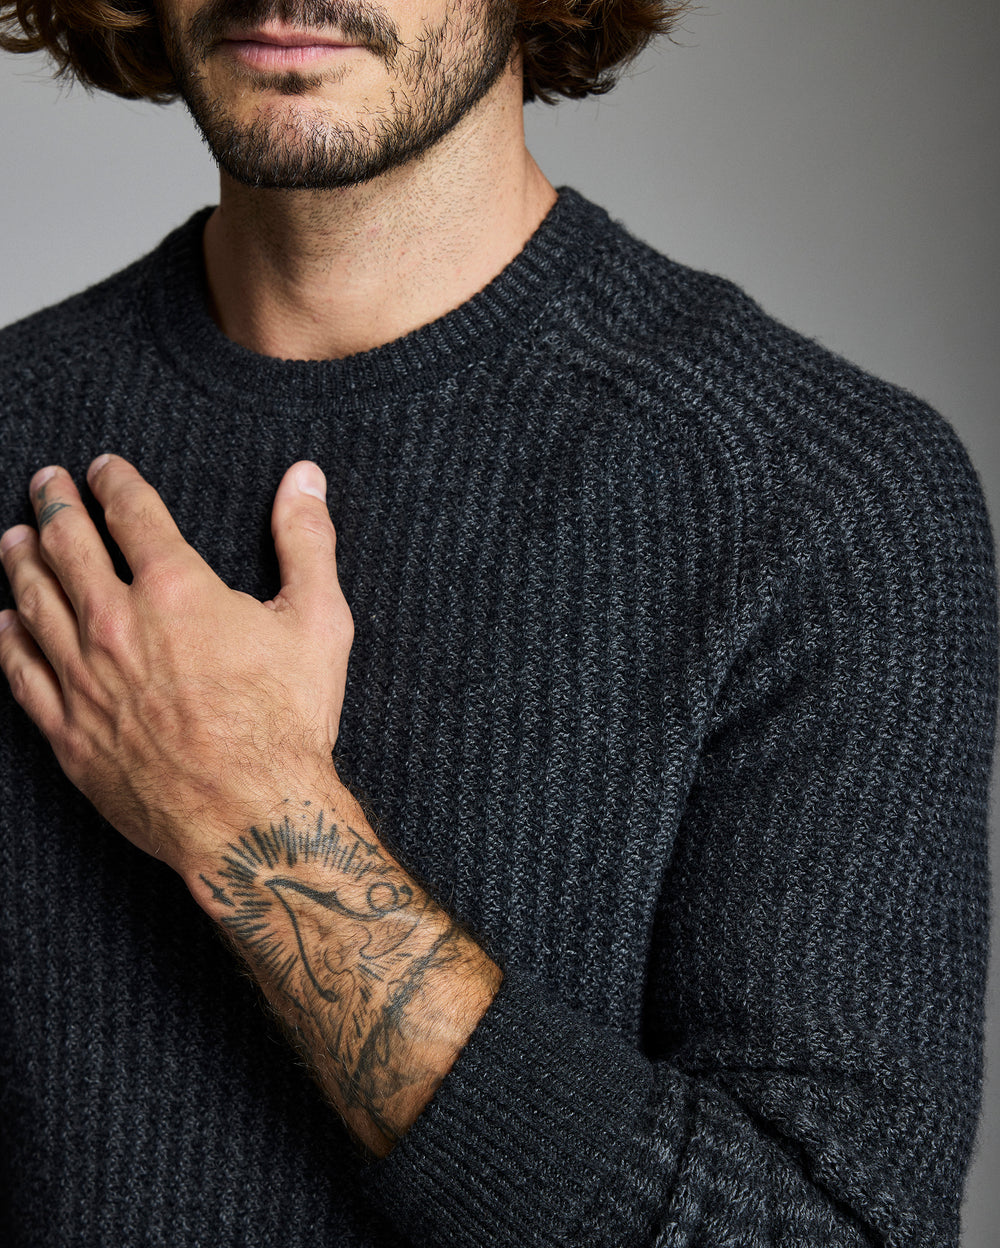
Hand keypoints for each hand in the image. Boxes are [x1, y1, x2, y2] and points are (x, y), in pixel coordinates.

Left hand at [0, 455, 353, 874]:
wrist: (251, 817)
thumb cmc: (287, 721)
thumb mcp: (318, 621)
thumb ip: (307, 542)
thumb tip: (304, 478)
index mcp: (177, 589)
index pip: (133, 514)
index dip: (114, 482)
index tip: (102, 468)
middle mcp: (117, 624)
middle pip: (68, 546)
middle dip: (54, 505)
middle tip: (45, 482)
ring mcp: (84, 678)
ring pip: (35, 601)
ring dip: (21, 560)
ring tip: (13, 536)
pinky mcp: (69, 729)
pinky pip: (22, 672)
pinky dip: (9, 639)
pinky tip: (4, 622)